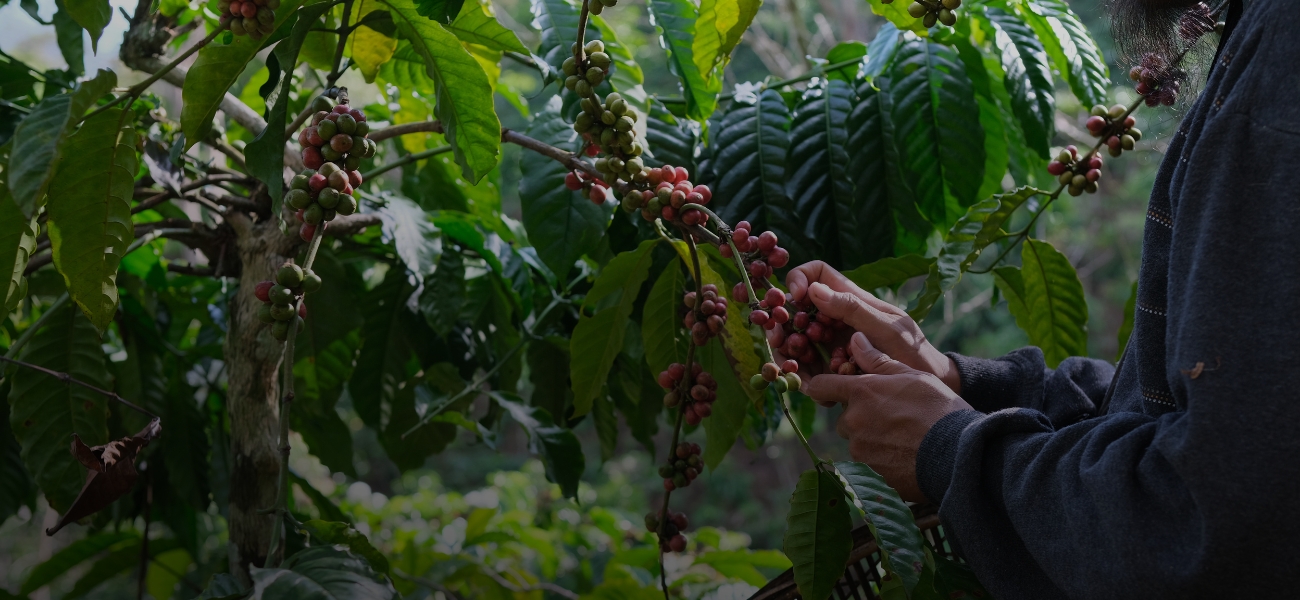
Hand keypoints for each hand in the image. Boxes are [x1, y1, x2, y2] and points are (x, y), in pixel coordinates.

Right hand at [775, 261, 961, 393]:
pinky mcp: (832, 366)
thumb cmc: (913, 351)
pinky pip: (809, 368)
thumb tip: (814, 291)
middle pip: (797, 310)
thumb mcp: (887, 328)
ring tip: (798, 370)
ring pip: (797, 341)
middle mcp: (836, 318)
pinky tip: (815, 389)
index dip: (800, 279)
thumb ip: (853, 309)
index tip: (797, 299)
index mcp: (851, 298)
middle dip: (784, 324)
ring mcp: (832, 342)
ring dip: (791, 354)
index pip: (816, 273)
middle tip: (780, 340)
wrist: (926, 384)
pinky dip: (806, 378)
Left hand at [804, 333, 972, 502]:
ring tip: (904, 438)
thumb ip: (878, 360)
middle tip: (893, 417)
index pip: (820, 387)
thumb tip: (856, 339)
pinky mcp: (867, 474)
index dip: (825, 387)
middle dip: (860, 416)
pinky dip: (881, 460)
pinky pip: (867, 464)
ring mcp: (859, 450)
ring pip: (856, 441)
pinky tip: (905, 456)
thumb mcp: (913, 375)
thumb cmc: (938, 408)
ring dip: (871, 439)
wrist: (957, 454)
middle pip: (844, 417)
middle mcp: (853, 421)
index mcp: (861, 392)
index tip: (833, 390)